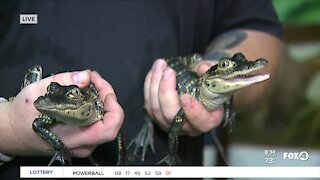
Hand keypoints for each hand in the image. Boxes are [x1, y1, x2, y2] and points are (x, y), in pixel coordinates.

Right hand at [0, 70, 123, 157]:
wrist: (12, 132)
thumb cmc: (22, 115)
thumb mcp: (36, 92)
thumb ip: (63, 82)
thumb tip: (85, 77)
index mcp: (70, 137)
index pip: (108, 129)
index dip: (114, 108)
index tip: (104, 90)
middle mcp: (80, 145)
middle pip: (111, 125)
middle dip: (108, 98)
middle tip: (95, 81)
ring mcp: (82, 145)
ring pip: (106, 124)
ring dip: (103, 102)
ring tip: (91, 85)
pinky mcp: (82, 141)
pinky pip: (98, 124)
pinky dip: (98, 107)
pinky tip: (88, 96)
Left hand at [144, 59, 223, 136]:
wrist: (200, 87)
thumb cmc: (211, 84)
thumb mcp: (217, 75)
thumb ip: (211, 71)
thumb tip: (202, 68)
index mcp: (208, 120)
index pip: (201, 122)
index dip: (193, 112)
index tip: (186, 97)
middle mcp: (188, 127)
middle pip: (171, 115)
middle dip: (166, 92)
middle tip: (168, 71)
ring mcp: (171, 124)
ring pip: (156, 110)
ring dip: (155, 85)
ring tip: (160, 65)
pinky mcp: (157, 117)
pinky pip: (148, 104)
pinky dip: (149, 85)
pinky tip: (154, 71)